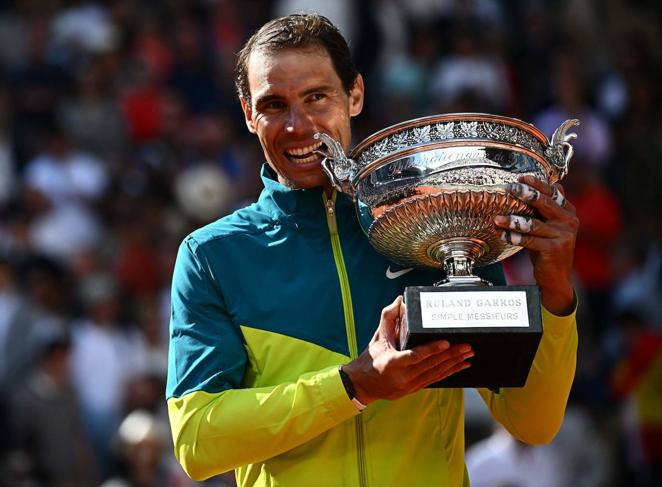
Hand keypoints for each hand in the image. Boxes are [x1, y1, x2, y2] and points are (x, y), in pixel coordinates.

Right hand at [343, 296, 473, 404]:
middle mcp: (403, 376)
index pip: (415, 355)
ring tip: (467, 355)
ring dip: (454, 363)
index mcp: (392, 362)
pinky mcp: (415, 388)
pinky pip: (435, 380)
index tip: (446, 342)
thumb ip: (388, 317)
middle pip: (431, 364)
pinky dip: (449, 372)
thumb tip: (399, 300)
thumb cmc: (370, 359)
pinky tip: (460, 366)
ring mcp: (410, 384)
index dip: (432, 349)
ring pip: (436, 373)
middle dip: (451, 355)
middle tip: (466, 346)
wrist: (363, 385)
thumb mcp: (378, 337)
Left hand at [494, 175, 578, 314]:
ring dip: (513, 220)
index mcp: (568, 212)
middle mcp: (569, 221)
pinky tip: (503, 234)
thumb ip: (550, 207)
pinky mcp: (554, 249)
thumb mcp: (551, 226)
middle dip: (526, 194)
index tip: (521, 178)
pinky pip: (530, 241)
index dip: (537, 184)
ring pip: (533, 224)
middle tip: (509, 188)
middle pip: (545, 204)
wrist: (556, 277)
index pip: (552, 193)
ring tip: (497, 218)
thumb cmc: (548, 248)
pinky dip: (514, 237)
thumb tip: (555, 183)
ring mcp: (563, 236)